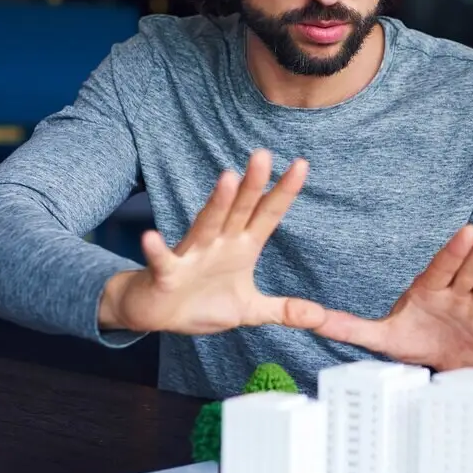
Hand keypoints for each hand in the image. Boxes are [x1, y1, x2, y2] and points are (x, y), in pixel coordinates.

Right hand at [98, 150, 326, 335]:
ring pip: (207, 224)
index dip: (284, 192)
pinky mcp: (166, 273)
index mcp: (242, 247)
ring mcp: (192, 256)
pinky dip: (156, 250)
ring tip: (228, 178)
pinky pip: (162, 260)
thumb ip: (285, 310)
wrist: (158, 313)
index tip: (302, 164)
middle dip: (252, 184)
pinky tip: (151, 237)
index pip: (267, 214)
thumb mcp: (250, 311)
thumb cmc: (203, 301)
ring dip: (217, 203)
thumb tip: (320, 318)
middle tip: (264, 155)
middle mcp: (219, 243)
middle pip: (240, 209)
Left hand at [309, 224, 472, 370]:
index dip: (455, 250)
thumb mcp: (380, 338)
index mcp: (429, 288)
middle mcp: (455, 293)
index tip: (467, 231)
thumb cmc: (413, 344)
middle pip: (469, 268)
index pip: (443, 266)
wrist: (442, 370)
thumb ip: (349, 327)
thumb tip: (310, 320)